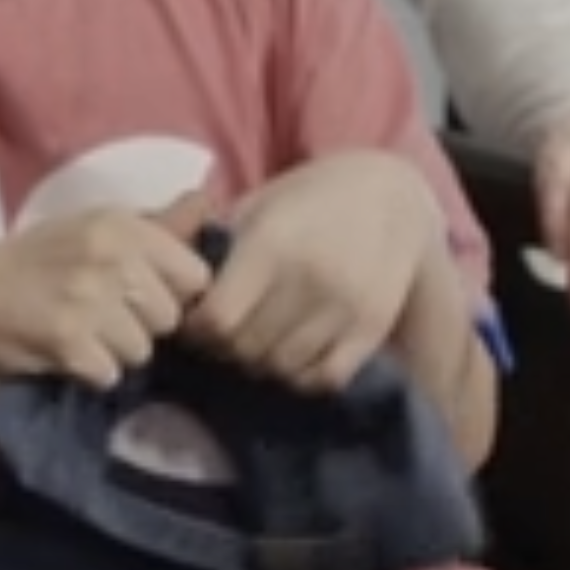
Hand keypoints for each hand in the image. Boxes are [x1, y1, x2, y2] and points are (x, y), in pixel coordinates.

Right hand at [0, 193, 215, 387]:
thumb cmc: (29, 263)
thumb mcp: (91, 230)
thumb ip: (156, 225)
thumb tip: (208, 203)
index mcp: (121, 225)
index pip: (195, 276)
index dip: (171, 294)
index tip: (138, 295)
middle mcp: (110, 256)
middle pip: (169, 319)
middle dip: (140, 326)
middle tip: (95, 313)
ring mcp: (89, 300)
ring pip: (142, 351)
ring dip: (112, 352)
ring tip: (75, 331)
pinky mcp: (69, 342)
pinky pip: (110, 375)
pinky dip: (87, 372)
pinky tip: (60, 351)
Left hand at [186, 154, 443, 393]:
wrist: (392, 192)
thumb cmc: (309, 195)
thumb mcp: (258, 205)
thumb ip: (219, 246)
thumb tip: (177, 290)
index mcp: (271, 245)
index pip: (217, 319)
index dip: (196, 329)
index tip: (192, 321)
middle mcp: (309, 280)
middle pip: (246, 348)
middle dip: (223, 349)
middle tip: (220, 337)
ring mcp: (345, 308)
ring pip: (282, 368)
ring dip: (260, 364)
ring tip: (255, 344)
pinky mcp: (373, 328)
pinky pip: (325, 378)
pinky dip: (301, 377)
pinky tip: (291, 357)